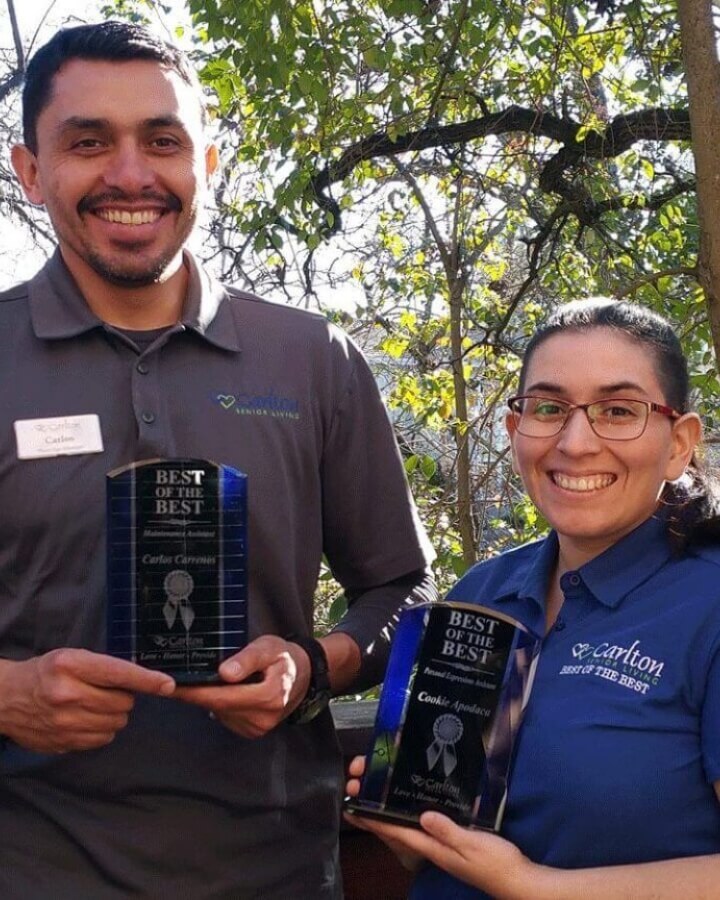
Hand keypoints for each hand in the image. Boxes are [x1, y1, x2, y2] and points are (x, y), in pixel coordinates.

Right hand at [0, 649, 175, 752]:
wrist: (6, 698)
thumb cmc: (45, 672)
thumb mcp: (72, 657)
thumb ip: (103, 667)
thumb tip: (141, 679)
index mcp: (71, 665)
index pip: (118, 673)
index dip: (146, 680)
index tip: (167, 685)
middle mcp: (68, 694)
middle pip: (123, 702)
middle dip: (124, 697)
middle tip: (107, 691)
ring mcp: (65, 722)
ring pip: (116, 723)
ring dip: (114, 715)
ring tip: (94, 705)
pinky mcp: (63, 743)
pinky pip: (103, 739)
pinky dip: (102, 730)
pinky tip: (86, 719)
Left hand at [173, 635, 310, 737]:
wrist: (304, 675)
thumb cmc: (284, 657)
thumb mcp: (269, 647)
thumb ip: (247, 659)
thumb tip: (224, 673)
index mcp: (269, 696)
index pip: (222, 697)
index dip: (195, 692)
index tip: (172, 687)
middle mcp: (262, 717)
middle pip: (218, 706)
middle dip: (197, 693)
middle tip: (175, 679)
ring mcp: (258, 728)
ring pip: (220, 712)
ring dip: (209, 698)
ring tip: (203, 679)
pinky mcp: (253, 731)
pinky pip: (227, 717)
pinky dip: (220, 704)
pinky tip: (223, 690)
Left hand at [345, 755, 535, 896]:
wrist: (518, 880)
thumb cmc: (496, 863)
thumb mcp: (473, 844)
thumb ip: (449, 831)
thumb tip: (423, 815)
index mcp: (434, 848)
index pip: (397, 832)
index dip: (373, 820)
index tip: (352, 808)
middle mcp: (432, 847)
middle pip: (395, 829)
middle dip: (373, 812)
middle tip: (356, 791)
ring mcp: (441, 846)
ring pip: (405, 828)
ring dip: (386, 812)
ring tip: (370, 794)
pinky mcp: (451, 841)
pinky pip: (420, 827)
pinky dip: (406, 814)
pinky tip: (407, 804)